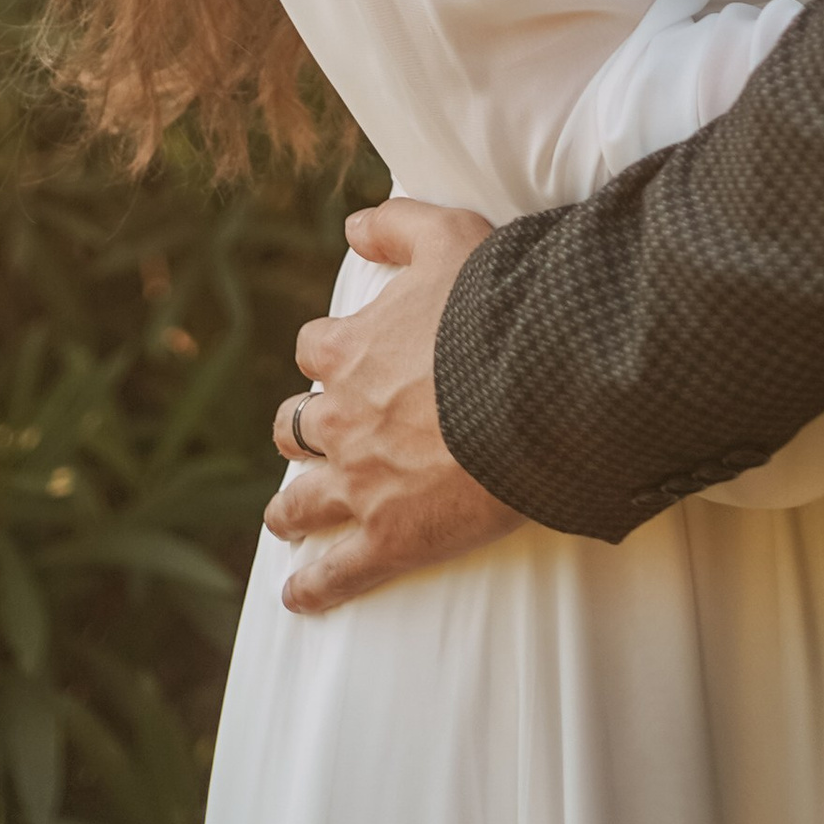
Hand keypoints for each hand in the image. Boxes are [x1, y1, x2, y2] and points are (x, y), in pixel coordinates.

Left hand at [263, 197, 520, 613]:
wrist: (537, 387)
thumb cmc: (496, 307)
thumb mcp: (448, 235)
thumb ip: (396, 225)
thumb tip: (354, 226)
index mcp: (349, 351)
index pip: (315, 350)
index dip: (329, 355)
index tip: (342, 361)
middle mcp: (341, 418)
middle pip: (294, 428)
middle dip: (299, 432)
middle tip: (308, 440)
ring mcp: (361, 484)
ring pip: (301, 500)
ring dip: (290, 508)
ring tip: (286, 517)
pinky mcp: (389, 539)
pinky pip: (336, 572)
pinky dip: (314, 588)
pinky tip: (299, 598)